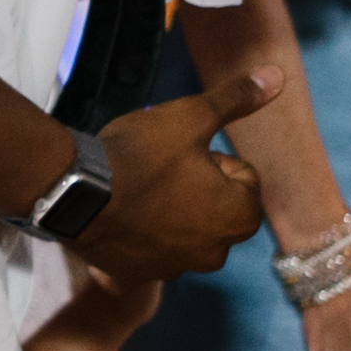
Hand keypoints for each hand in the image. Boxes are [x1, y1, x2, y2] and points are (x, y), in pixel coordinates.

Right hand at [74, 65, 280, 287]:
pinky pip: (152, 250)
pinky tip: (119, 212)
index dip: (214, 158)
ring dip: (171, 212)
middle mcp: (216, 252)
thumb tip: (278, 75)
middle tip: (159, 168)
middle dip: (197, 189)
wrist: (73, 192)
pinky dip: (142, 233)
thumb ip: (237, 100)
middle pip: (217, 208)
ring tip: (136, 188)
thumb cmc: (140, 155)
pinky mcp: (139, 275)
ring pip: (185, 231)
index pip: (244, 178)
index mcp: (239, 216)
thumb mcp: (191, 116)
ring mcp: (176, 268)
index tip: (181, 152)